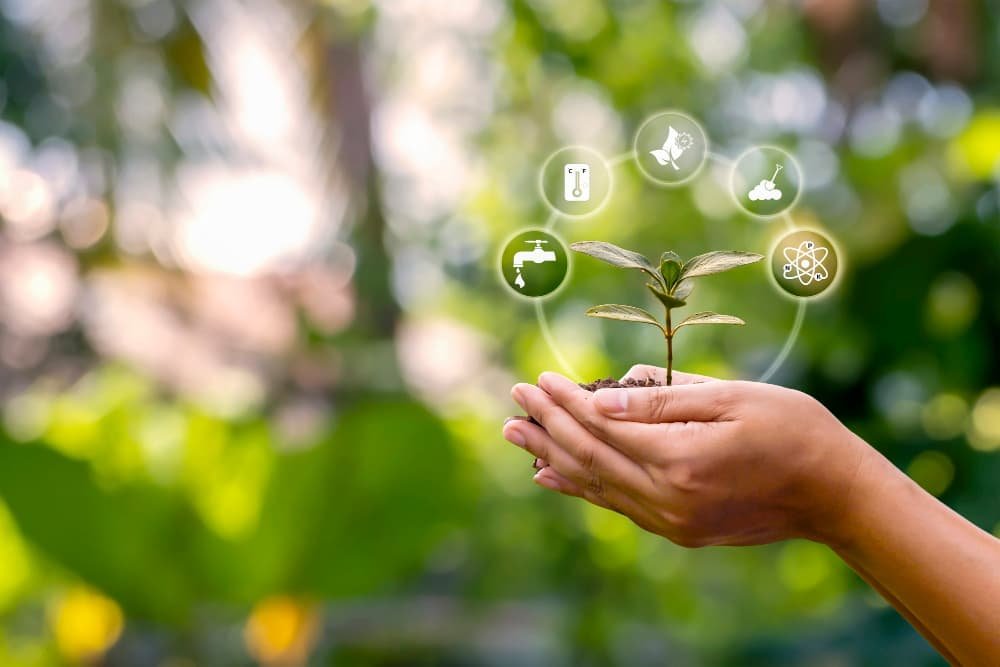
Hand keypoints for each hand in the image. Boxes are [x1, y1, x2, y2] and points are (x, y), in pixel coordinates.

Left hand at [503, 367, 875, 547]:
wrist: (833, 493)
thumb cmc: (792, 430)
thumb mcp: (731, 399)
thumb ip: (663, 401)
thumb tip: (599, 398)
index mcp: (681, 459)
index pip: (603, 426)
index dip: (566, 402)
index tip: (537, 379)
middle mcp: (668, 498)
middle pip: (590, 457)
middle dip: (547, 425)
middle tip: (512, 399)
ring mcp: (671, 521)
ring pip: (595, 485)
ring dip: (551, 457)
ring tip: (514, 434)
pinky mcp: (677, 530)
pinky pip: (615, 505)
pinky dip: (579, 487)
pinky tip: (549, 475)